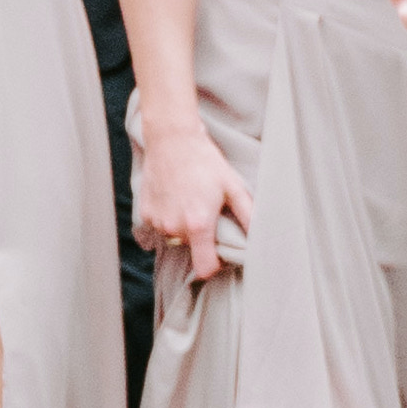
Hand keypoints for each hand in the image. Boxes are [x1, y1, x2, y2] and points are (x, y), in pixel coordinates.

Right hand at [130, 120, 254, 279]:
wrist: (171, 139)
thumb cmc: (205, 161)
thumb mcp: (233, 186)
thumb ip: (248, 216)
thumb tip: (261, 239)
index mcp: (198, 224)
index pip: (204, 268)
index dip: (215, 265)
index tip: (219, 253)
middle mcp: (174, 227)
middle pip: (191, 249)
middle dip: (200, 236)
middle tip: (206, 211)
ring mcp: (157, 221)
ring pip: (174, 237)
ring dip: (182, 226)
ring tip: (189, 200)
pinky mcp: (145, 212)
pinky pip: (159, 226)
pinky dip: (167, 217)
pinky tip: (174, 197)